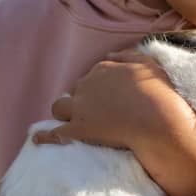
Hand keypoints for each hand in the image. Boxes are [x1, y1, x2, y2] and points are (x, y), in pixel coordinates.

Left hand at [34, 51, 193, 150]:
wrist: (157, 119)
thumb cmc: (158, 92)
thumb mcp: (147, 64)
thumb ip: (128, 56)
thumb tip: (110, 55)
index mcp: (103, 69)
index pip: (94, 75)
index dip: (99, 88)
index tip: (108, 97)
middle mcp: (87, 85)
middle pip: (76, 91)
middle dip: (82, 99)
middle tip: (96, 112)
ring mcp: (81, 108)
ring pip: (60, 108)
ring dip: (64, 113)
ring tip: (70, 122)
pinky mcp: (79, 130)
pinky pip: (55, 132)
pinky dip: (45, 136)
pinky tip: (38, 139)